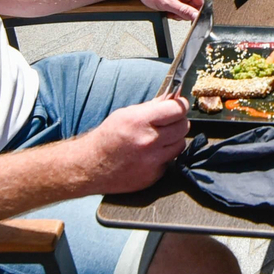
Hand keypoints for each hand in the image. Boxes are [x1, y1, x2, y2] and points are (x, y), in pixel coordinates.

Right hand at [75, 96, 190, 193]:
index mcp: (140, 121)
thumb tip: (172, 98)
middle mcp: (149, 141)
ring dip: (173, 140)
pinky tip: (149, 155)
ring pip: (180, 144)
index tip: (180, 105)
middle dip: (178, 121)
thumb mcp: (125, 114)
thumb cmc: (107, 137)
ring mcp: (152, 161)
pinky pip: (170, 161)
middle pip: (183, 127)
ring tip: (158, 139)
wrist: (91, 166)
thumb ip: (151, 107)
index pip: (177, 109)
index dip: (181, 105)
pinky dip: (164, 156)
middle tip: (169, 122)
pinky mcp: (154, 176)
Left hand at [123, 0, 202, 19]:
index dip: (198, 12)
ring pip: (185, 8)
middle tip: (173, 13)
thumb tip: (196, 16)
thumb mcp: (168, 3)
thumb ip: (183, 11)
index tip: (192, 19)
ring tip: (167, 10)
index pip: (202, 2)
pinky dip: (173, 10)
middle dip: (183, 13)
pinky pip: (178, 6)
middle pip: (193, 6)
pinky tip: (166, 9)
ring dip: (177, 13)